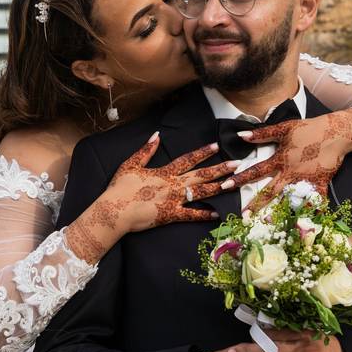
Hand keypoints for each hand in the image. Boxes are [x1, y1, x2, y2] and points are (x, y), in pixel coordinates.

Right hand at [64, 132, 237, 262]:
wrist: (115, 210)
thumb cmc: (120, 188)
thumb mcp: (131, 164)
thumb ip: (146, 150)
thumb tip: (156, 135)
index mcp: (164, 172)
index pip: (188, 159)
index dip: (203, 152)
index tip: (216, 146)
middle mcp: (173, 185)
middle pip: (201, 175)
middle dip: (220, 169)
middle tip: (237, 164)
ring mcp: (174, 200)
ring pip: (201, 193)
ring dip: (219, 187)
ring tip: (234, 183)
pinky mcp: (171, 215)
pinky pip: (192, 215)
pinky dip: (205, 215)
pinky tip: (218, 213)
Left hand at [191, 109, 351, 214]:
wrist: (335, 132)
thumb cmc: (308, 129)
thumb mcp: (284, 129)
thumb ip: (262, 134)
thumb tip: (241, 135)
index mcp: (280, 160)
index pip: (256, 171)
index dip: (240, 178)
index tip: (225, 186)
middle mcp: (290, 172)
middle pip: (270, 191)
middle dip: (256, 204)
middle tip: (244, 216)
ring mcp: (305, 180)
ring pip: (290, 199)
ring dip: (281, 212)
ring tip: (269, 225)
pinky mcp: (320, 183)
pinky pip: (316, 200)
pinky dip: (314, 212)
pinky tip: (308, 224)